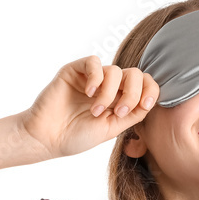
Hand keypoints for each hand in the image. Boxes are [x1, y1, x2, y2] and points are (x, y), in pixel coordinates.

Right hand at [19, 55, 159, 158]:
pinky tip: (88, 93)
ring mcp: (92, 77)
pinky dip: (96, 78)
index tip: (144, 105)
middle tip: (118, 112)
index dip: (150, 90)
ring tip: (95, 111)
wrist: (47, 138)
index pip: (144, 84)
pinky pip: (94, 62)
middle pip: (135, 74)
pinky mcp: (75, 70)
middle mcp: (108, 86)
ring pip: (115, 70)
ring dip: (109, 93)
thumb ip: (132, 115)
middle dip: (133, 93)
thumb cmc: (76, 136)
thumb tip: (151, 101)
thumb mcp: (112, 129)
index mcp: (120, 99)